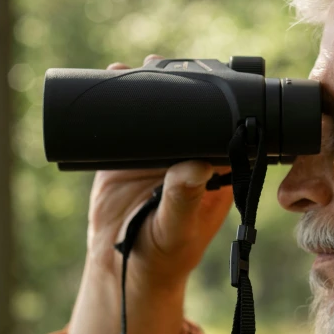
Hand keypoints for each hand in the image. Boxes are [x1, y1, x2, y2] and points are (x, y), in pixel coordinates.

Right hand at [63, 55, 233, 333]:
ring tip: (133, 67)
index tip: (210, 77)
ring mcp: (154, 154)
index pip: (223, 126)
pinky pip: (122, 123)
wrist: (121, 269)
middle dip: (178, 83)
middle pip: (188, 109)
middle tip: (161, 63)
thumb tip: (196, 164)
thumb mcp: (176, 229)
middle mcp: (186, 155)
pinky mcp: (123, 157)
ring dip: (146, 86)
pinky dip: (116, 102)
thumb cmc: (161, 256)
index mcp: (212, 169)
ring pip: (156, 111)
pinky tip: (110, 81)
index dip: (220, 101)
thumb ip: (184, 200)